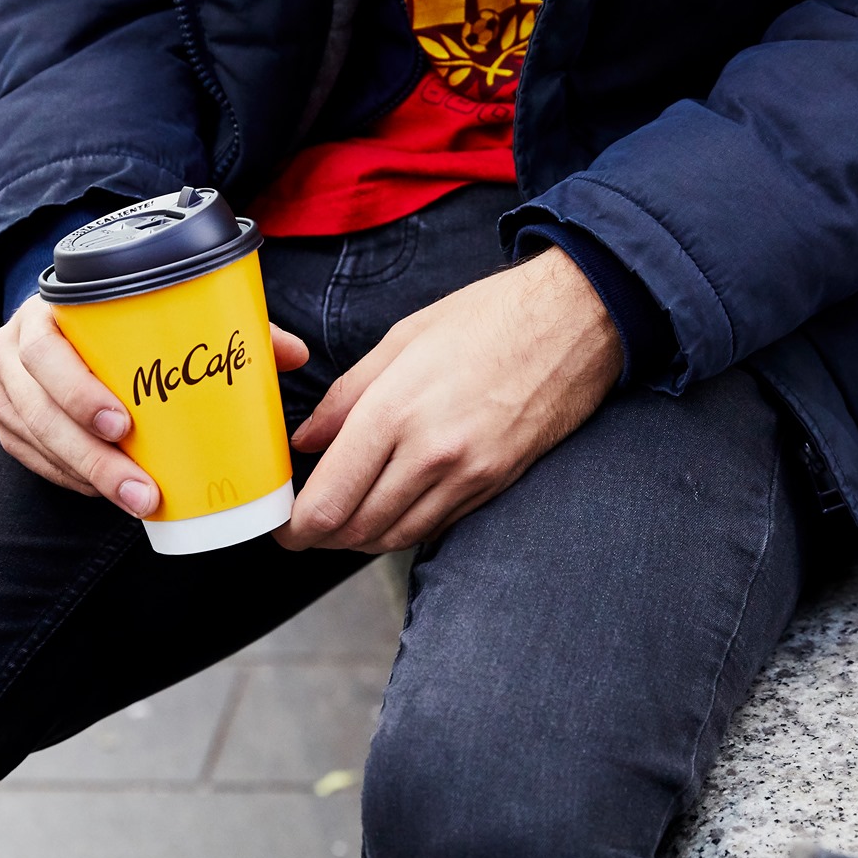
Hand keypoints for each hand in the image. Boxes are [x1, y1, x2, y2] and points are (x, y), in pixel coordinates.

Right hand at [0, 295, 310, 516]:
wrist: (70, 318)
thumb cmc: (127, 316)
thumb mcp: (168, 309)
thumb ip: (227, 324)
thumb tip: (294, 355)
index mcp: (48, 310)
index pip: (46, 351)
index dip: (78, 390)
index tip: (125, 424)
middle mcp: (14, 348)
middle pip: (40, 410)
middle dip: (93, 457)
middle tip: (144, 491)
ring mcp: (6, 390)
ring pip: (37, 442)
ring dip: (89, 478)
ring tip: (141, 503)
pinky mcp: (10, 423)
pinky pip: (35, 461)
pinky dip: (73, 480)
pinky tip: (109, 494)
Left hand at [276, 246, 622, 553]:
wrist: (574, 323)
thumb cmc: (490, 318)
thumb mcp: (402, 340)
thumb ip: (346, 397)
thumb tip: (306, 440)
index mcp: (397, 411)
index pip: (330, 499)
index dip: (295, 526)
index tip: (282, 525)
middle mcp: (431, 454)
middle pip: (357, 529)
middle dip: (322, 536)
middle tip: (305, 526)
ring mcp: (468, 475)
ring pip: (395, 537)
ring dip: (361, 538)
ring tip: (343, 520)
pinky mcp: (495, 485)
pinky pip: (436, 527)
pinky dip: (404, 527)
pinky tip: (392, 507)